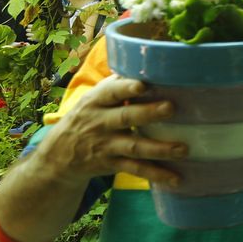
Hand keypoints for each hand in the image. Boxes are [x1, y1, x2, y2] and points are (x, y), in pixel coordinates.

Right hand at [38, 75, 183, 186]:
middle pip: (125, 117)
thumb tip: (147, 62)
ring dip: (159, 148)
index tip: (142, 84)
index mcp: (96, 101)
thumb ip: (117, 85)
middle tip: (171, 107)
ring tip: (183, 148)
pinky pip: (135, 169)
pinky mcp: (111, 164)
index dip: (125, 88)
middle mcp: (99, 123)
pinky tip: (176, 178)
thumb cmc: (88, 117)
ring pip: (133, 147)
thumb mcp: (93, 99)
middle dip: (148, 113)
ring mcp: (105, 145)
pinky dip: (156, 174)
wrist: (59, 155)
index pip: (110, 92)